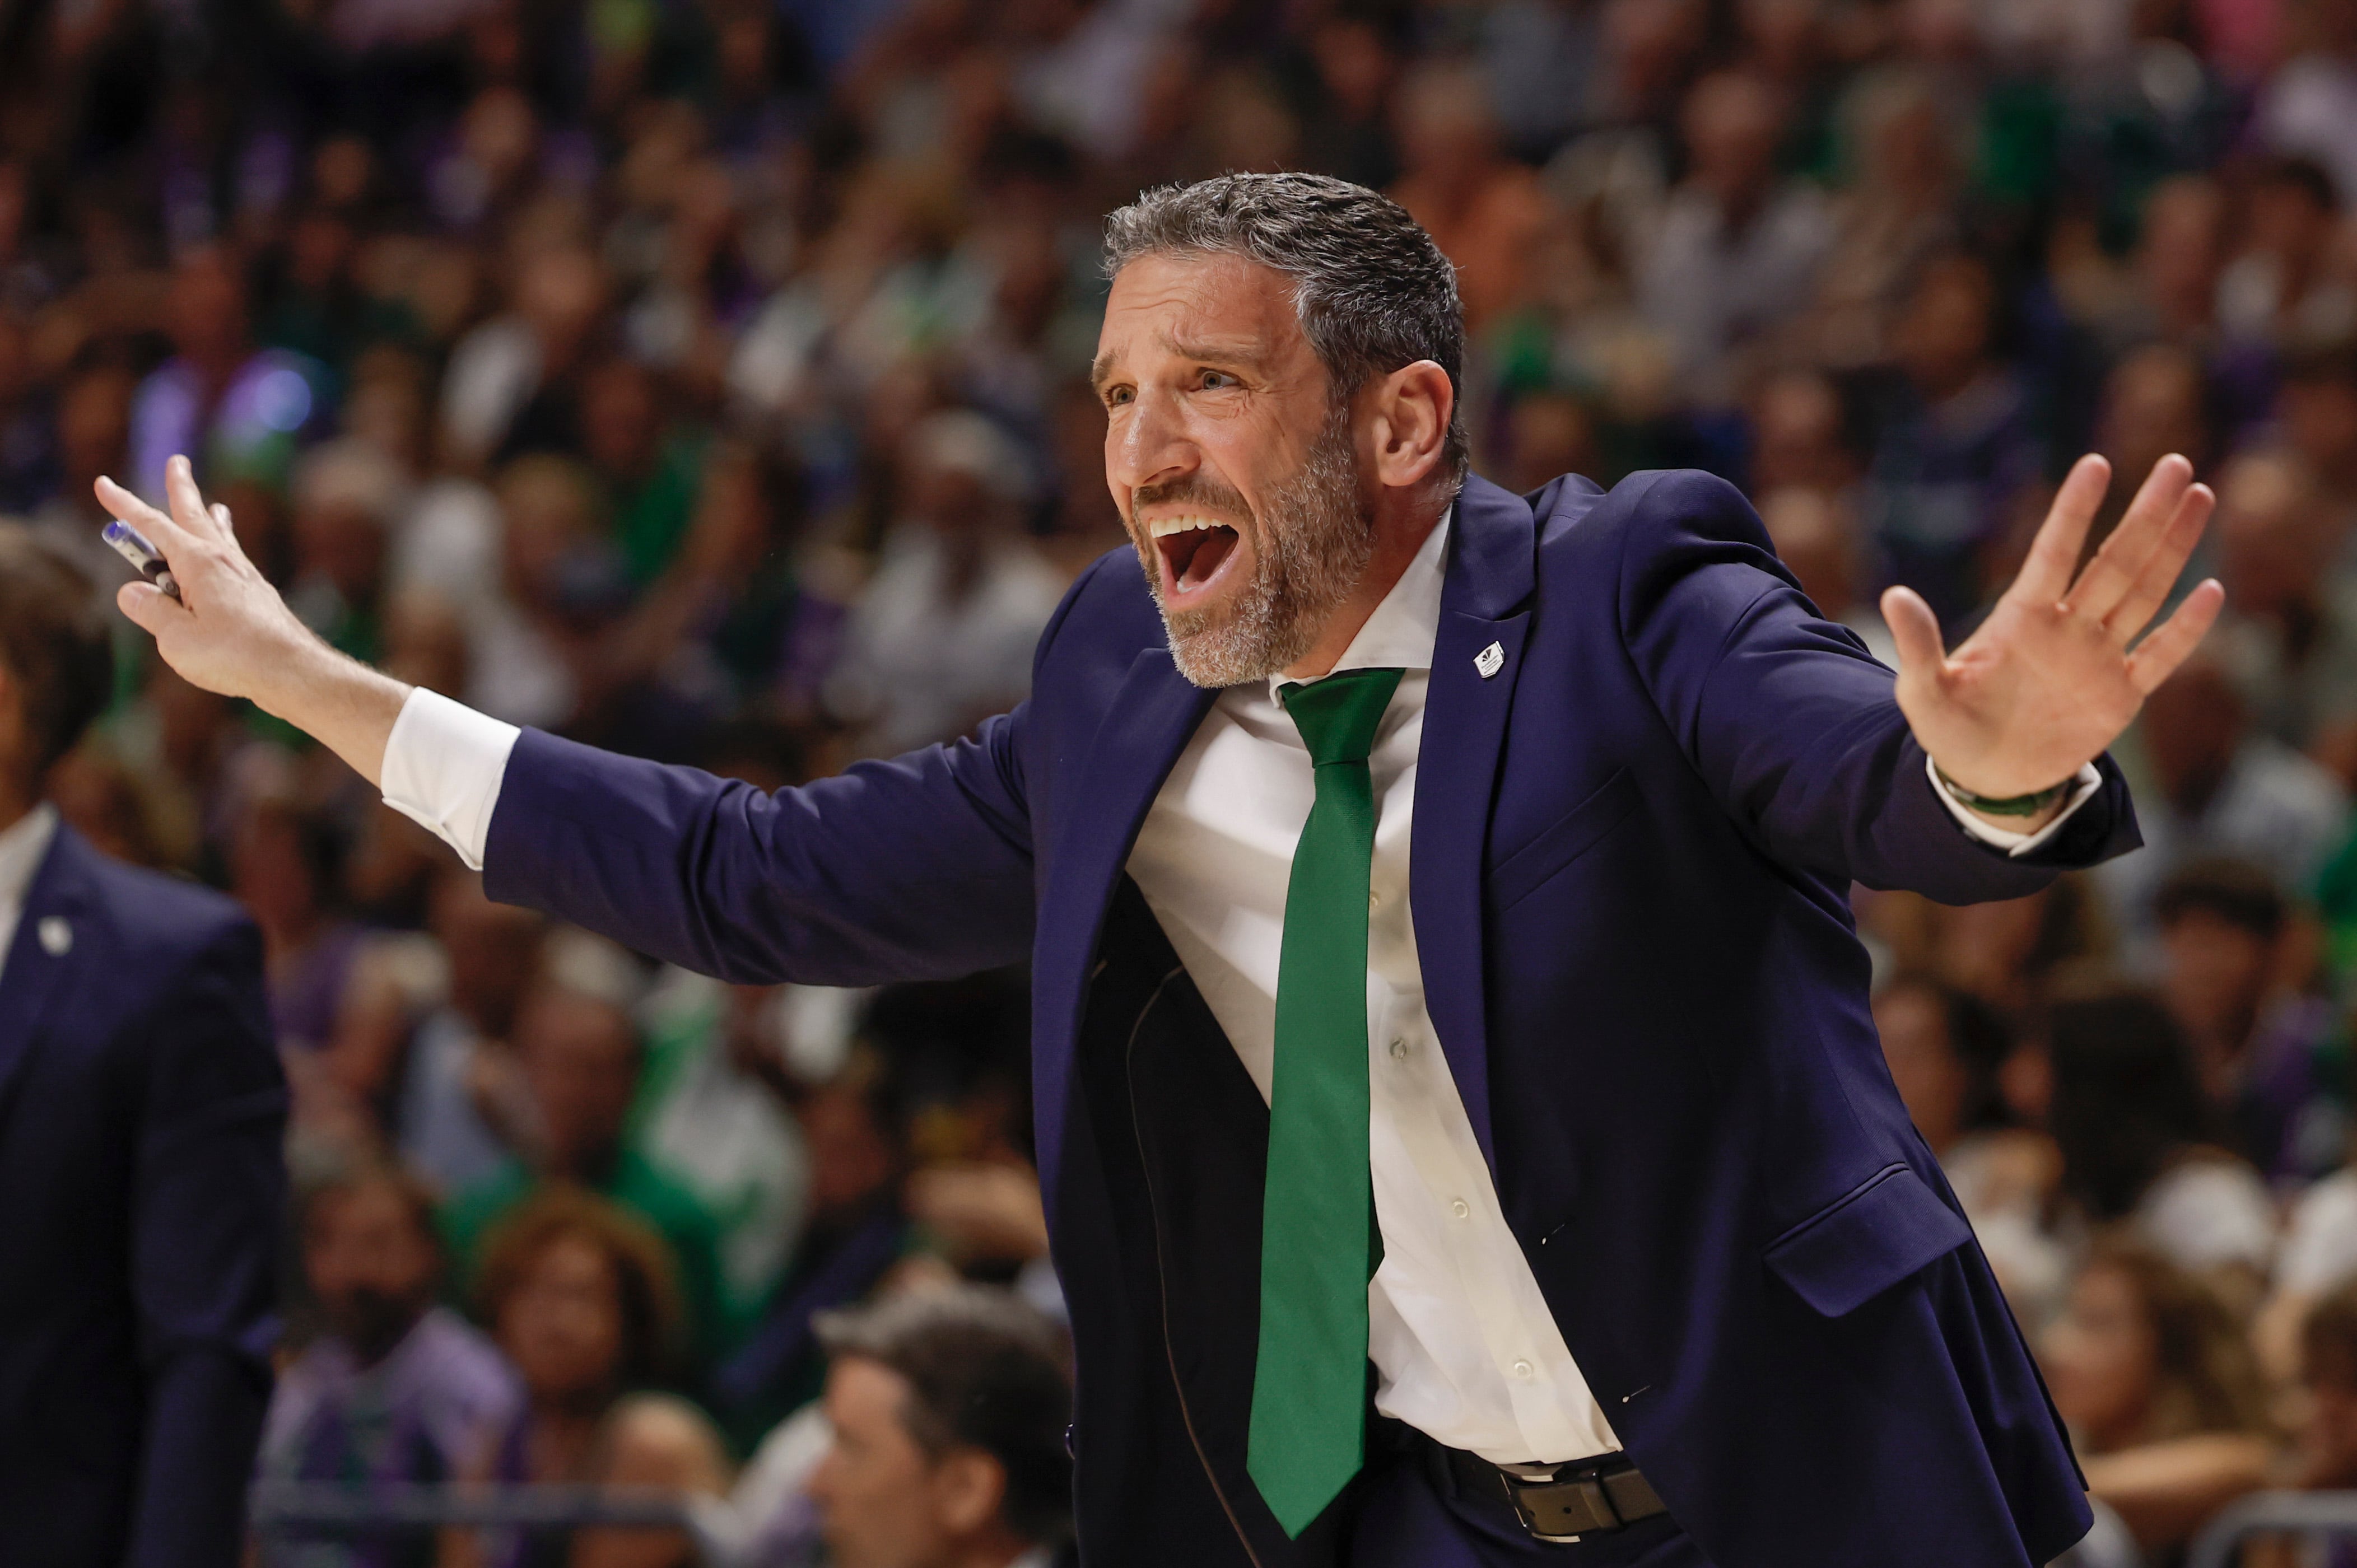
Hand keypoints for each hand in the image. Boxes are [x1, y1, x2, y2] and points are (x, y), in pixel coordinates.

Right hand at [97, 455, 411, 784]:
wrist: (293, 670)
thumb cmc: (233, 655)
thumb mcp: (176, 637)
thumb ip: (151, 611)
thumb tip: (131, 592)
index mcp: (198, 563)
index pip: (153, 526)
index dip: (125, 507)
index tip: (103, 484)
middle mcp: (225, 561)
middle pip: (197, 518)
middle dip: (182, 490)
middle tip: (178, 462)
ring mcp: (246, 578)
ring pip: (224, 539)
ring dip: (212, 519)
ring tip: (213, 506)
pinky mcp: (260, 598)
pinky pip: (237, 565)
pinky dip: (229, 552)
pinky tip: (233, 562)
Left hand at [1880, 452, 2222, 803]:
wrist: (1985, 778)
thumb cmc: (1949, 727)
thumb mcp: (1923, 691)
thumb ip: (1917, 644)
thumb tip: (1892, 596)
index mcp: (2020, 619)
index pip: (2053, 554)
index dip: (2073, 512)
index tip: (2094, 464)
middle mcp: (2066, 627)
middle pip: (2114, 560)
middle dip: (2145, 514)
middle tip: (2175, 464)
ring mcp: (2097, 658)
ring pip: (2145, 592)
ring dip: (2173, 547)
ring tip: (2199, 496)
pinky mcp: (2120, 695)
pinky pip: (2160, 655)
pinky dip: (2185, 628)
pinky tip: (2211, 589)